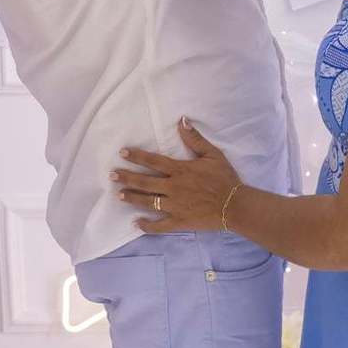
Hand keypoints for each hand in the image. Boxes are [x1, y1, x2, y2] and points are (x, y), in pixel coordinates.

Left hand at [111, 118, 240, 233]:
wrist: (235, 205)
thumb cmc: (225, 178)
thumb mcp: (213, 154)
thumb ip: (195, 139)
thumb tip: (182, 121)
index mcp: (180, 170)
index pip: (153, 161)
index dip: (136, 156)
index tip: (122, 154)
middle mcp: (173, 187)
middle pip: (145, 181)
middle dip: (127, 177)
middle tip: (112, 175)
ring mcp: (175, 206)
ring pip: (148, 201)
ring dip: (132, 198)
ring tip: (119, 195)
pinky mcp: (179, 221)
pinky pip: (160, 225)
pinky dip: (147, 225)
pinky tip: (136, 224)